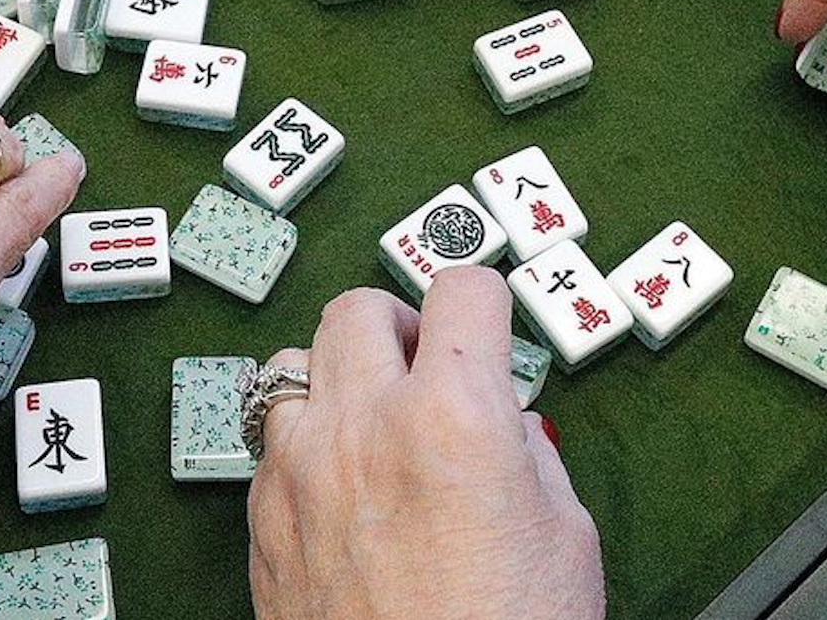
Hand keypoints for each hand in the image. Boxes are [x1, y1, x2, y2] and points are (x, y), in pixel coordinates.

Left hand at [247, 273, 603, 619]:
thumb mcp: (565, 538)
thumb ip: (527, 455)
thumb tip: (505, 425)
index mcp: (453, 416)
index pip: (460, 288)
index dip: (483, 300)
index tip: (487, 320)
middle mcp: (364, 428)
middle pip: (359, 309)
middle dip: (401, 326)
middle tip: (430, 366)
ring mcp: (300, 474)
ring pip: (296, 368)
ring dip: (340, 381)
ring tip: (376, 426)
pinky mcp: (262, 524)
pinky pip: (273, 446)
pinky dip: (308, 448)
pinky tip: (344, 491)